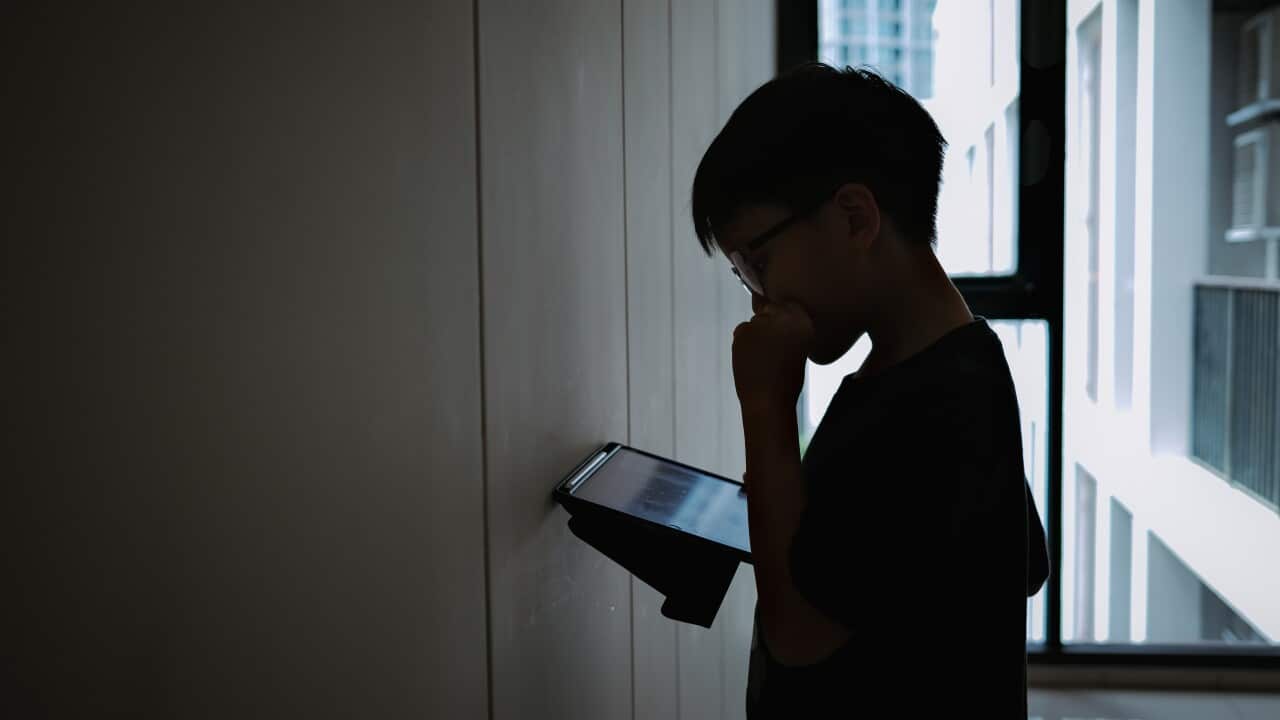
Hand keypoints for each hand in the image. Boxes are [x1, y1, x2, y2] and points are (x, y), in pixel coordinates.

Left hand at [731, 300, 814, 414]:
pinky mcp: (743, 330)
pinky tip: (750, 359)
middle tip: (770, 349)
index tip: (780, 334)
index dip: (781, 318)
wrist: (769, 400)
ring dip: (754, 335)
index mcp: (803, 320)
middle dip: (767, 324)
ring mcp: (762, 322)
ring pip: (753, 321)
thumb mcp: (797, 347)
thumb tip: (768, 310)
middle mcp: (784, 316)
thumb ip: (787, 328)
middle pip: (769, 309)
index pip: (787, 305)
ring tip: (761, 358)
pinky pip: (741, 331)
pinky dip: (743, 343)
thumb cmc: (786, 380)